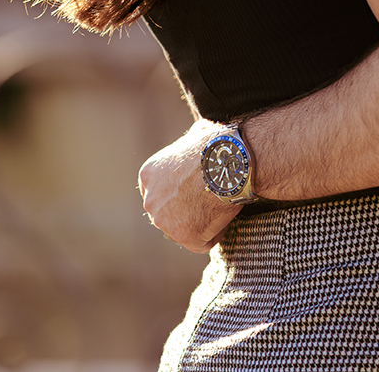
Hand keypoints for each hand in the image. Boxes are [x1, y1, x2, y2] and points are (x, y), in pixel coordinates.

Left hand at [138, 120, 241, 253]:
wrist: (230, 160)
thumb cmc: (218, 144)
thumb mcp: (195, 135)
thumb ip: (189, 147)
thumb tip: (199, 137)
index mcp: (148, 175)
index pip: (162, 194)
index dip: (183, 194)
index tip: (201, 189)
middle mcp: (150, 201)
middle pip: (170, 214)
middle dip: (189, 211)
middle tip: (213, 200)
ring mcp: (164, 222)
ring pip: (185, 230)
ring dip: (203, 223)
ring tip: (221, 206)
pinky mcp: (184, 237)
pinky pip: (202, 243)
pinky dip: (216, 234)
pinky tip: (226, 217)